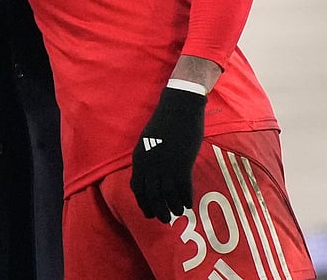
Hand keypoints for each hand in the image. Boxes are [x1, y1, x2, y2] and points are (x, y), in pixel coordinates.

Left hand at [130, 87, 205, 222]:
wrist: (179, 107)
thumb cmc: (165, 121)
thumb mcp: (149, 140)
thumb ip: (148, 158)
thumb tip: (152, 174)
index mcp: (140, 158)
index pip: (137, 188)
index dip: (143, 202)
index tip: (149, 211)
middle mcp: (150, 166)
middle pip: (151, 195)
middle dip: (157, 210)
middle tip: (164, 219)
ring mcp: (166, 166)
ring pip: (167, 195)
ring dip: (173, 207)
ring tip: (178, 213)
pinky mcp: (182, 164)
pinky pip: (183, 189)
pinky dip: (185, 199)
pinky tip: (189, 204)